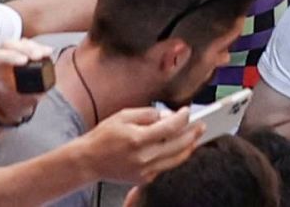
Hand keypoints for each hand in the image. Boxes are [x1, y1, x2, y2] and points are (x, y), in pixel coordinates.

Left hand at [0, 39, 52, 125]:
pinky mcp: (18, 51)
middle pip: (8, 45)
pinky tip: (47, 52)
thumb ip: (28, 93)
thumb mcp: (19, 101)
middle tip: (39, 55)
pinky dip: (38, 46)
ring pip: (18, 42)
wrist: (13, 102)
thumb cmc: (13, 102)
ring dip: (33, 46)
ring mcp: (7, 54)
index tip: (25, 61)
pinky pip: (27, 45)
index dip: (10, 56)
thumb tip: (41, 85)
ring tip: (46, 53)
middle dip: (25, 49)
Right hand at [78, 106, 201, 185]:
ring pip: (177, 158)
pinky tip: (179, 148)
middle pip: (179, 144)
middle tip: (201, 124)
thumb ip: (149, 114)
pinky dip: (175, 157)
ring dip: (190, 146)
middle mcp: (143, 157)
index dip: (183, 117)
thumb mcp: (124, 116)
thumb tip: (168, 115)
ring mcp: (144, 170)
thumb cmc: (103, 137)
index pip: (171, 127)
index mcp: (138, 139)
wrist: (87, 161)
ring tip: (196, 136)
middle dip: (193, 132)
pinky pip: (166, 167)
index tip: (187, 111)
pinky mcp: (144, 178)